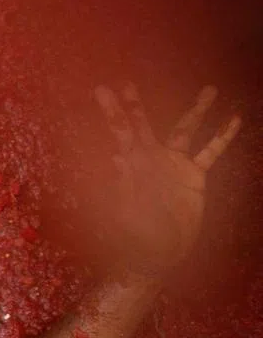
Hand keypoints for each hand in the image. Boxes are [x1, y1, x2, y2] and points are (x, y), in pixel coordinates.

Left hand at [94, 83, 240, 271]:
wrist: (158, 255)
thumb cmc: (135, 237)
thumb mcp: (127, 212)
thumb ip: (124, 184)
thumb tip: (118, 156)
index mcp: (132, 166)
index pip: (121, 133)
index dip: (114, 112)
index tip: (103, 89)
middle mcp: (151, 160)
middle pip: (142, 125)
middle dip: (135, 104)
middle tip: (126, 82)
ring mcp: (174, 166)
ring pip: (186, 130)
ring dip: (197, 111)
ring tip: (210, 89)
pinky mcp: (194, 177)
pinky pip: (210, 153)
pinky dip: (222, 137)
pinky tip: (234, 119)